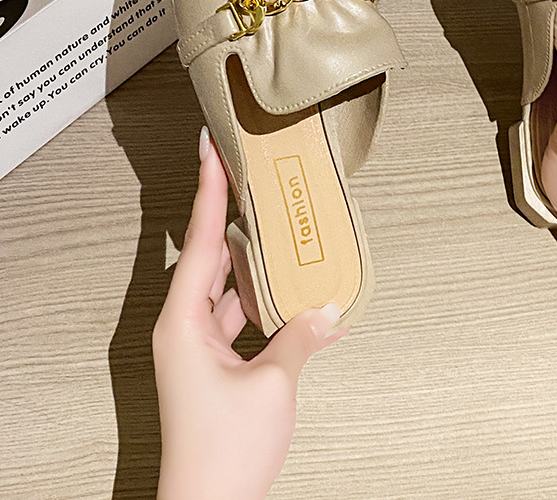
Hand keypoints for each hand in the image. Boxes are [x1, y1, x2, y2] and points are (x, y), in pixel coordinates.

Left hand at [153, 128, 345, 499]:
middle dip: (228, 216)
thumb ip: (300, 338)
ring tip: (271, 225)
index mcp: (183, 323)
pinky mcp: (212, 363)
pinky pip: (234, 314)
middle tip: (246, 177)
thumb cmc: (223, 451)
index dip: (208, 191)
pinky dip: (258, 297)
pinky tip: (283, 287)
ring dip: (248, 259)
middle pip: (208, 256)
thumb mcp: (273, 385)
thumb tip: (326, 310)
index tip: (210, 152)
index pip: (199, 240)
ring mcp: (196, 346)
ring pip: (224, 285)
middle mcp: (183, 328)